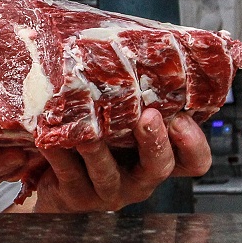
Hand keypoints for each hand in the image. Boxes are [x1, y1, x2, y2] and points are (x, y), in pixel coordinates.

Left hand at [33, 108, 211, 212]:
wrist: (54, 177)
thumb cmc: (93, 139)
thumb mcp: (119, 120)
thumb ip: (133, 100)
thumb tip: (134, 47)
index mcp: (155, 158)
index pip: (193, 160)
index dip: (193, 143)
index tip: (182, 118)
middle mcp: (137, 178)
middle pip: (158, 167)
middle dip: (155, 141)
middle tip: (148, 117)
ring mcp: (108, 189)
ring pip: (108, 172)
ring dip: (98, 150)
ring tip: (87, 133)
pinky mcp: (75, 195)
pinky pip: (68, 172)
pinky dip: (58, 152)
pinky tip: (48, 136)